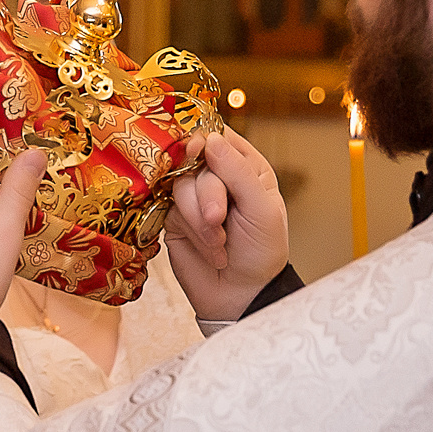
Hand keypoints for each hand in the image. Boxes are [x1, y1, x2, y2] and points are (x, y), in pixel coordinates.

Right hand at [163, 127, 289, 322]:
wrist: (242, 294)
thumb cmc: (261, 251)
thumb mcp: (262, 209)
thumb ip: (238, 173)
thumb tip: (211, 139)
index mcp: (245, 166)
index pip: (220, 137)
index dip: (206, 140)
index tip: (198, 150)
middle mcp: (217, 177)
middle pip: (196, 161)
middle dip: (208, 194)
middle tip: (219, 219)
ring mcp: (192, 196)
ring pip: (180, 186)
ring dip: (200, 218)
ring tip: (219, 243)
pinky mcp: (174, 217)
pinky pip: (170, 209)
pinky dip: (191, 229)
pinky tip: (208, 247)